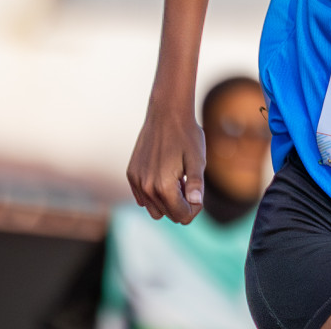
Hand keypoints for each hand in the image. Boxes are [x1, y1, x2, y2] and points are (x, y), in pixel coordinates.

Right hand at [126, 104, 205, 223]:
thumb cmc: (186, 136)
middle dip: (182, 205)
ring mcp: (136, 181)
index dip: (194, 208)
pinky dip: (155, 194)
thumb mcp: (197, 160)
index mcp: (163, 186)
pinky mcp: (131, 174)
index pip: (181, 215)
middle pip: (167, 214)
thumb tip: (195, 203)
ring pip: (153, 209)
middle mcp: (146, 187)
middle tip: (190, 184)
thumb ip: (196, 185)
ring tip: (178, 181)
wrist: (166, 114)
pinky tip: (165, 176)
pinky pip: (142, 198)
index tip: (199, 194)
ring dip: (168, 201)